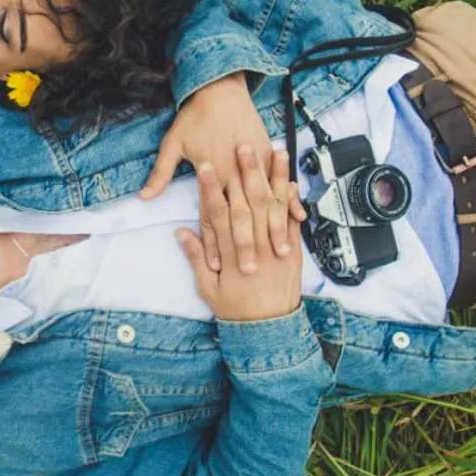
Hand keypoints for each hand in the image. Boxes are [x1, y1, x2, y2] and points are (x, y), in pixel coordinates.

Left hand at [141, 71, 305, 270]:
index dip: (213, 241)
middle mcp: (234, 171)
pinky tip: (299, 220)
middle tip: (250, 271)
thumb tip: (144, 197)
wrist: (220, 88)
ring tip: (280, 253)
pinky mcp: (269, 156)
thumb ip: (160, 174)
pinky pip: (283, 184)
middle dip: (246, 245)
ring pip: (266, 204)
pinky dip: (291, 202)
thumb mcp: (172, 144)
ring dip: (273, 229)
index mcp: (211, 171)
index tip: (216, 265)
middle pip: (241, 215)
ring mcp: (255, 164)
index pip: (212, 214)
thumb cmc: (195, 117)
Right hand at [177, 146, 302, 320]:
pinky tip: (292, 180)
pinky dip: (293, 199)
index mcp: (230, 254)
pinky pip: (294, 220)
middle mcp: (255, 246)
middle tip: (242, 146)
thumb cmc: (235, 309)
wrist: (269, 329)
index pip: (218, 214)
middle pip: (250, 201)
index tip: (206, 168)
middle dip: (246, 172)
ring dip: (275, 177)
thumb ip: (196, 258)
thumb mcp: (207, 289)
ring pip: (276, 205)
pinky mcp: (293, 250)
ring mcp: (276, 246)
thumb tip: (182, 234)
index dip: (211, 189)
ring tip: (276, 153)